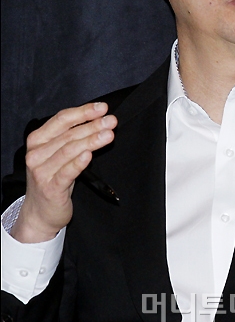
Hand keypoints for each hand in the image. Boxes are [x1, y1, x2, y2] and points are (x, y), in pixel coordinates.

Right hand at [11, 102, 116, 242]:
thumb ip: (72, 138)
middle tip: (111, 121)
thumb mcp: (59, 155)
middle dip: (93, 125)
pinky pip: (67, 172)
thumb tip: (98, 120)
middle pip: (68, 134)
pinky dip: (79, 162)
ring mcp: (42, 171)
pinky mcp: (51, 188)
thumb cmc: (54, 179)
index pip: (62, 120)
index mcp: (37, 140)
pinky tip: (89, 155)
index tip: (103, 108)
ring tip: (108, 134)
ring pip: (69, 150)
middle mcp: (36, 154)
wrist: (41, 213)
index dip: (83, 112)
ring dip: (91, 140)